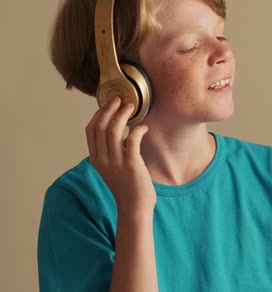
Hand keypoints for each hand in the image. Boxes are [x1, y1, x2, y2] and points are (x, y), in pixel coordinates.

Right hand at [85, 96, 155, 216]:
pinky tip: (145, 127)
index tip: (109, 104)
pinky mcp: (131, 163)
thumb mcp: (113, 168)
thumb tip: (121, 133)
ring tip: (132, 107)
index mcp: (96, 159)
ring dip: (123, 114)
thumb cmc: (128, 187)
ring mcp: (115, 161)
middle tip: (121, 99)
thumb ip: (113, 152)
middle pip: (100, 125)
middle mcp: (102, 159)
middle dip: (109, 109)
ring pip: (114, 129)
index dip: (99, 113)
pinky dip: (138, 129)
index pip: (91, 130)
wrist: (135, 207)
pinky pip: (132, 138)